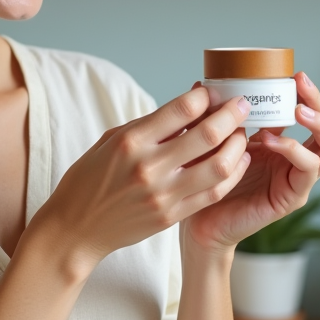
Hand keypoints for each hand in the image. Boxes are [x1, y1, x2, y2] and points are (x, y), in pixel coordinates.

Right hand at [35, 88, 254, 277]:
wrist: (76, 228)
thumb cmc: (90, 179)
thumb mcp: (111, 140)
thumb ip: (150, 125)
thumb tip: (189, 105)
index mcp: (131, 141)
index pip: (182, 109)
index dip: (205, 96)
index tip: (214, 92)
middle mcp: (149, 166)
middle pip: (208, 134)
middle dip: (232, 114)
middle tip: (242, 104)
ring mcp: (163, 194)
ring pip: (219, 166)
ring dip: (237, 146)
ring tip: (241, 134)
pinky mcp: (171, 216)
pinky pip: (213, 193)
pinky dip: (231, 174)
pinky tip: (237, 162)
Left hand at [182, 72, 319, 253]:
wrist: (198, 222)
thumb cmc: (206, 181)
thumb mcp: (213, 141)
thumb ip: (216, 116)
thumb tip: (205, 83)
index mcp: (280, 144)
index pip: (308, 113)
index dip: (306, 92)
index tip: (293, 73)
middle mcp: (294, 160)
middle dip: (319, 102)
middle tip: (302, 83)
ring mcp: (297, 179)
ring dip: (317, 124)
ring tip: (297, 110)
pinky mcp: (292, 197)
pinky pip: (308, 170)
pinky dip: (293, 150)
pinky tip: (271, 139)